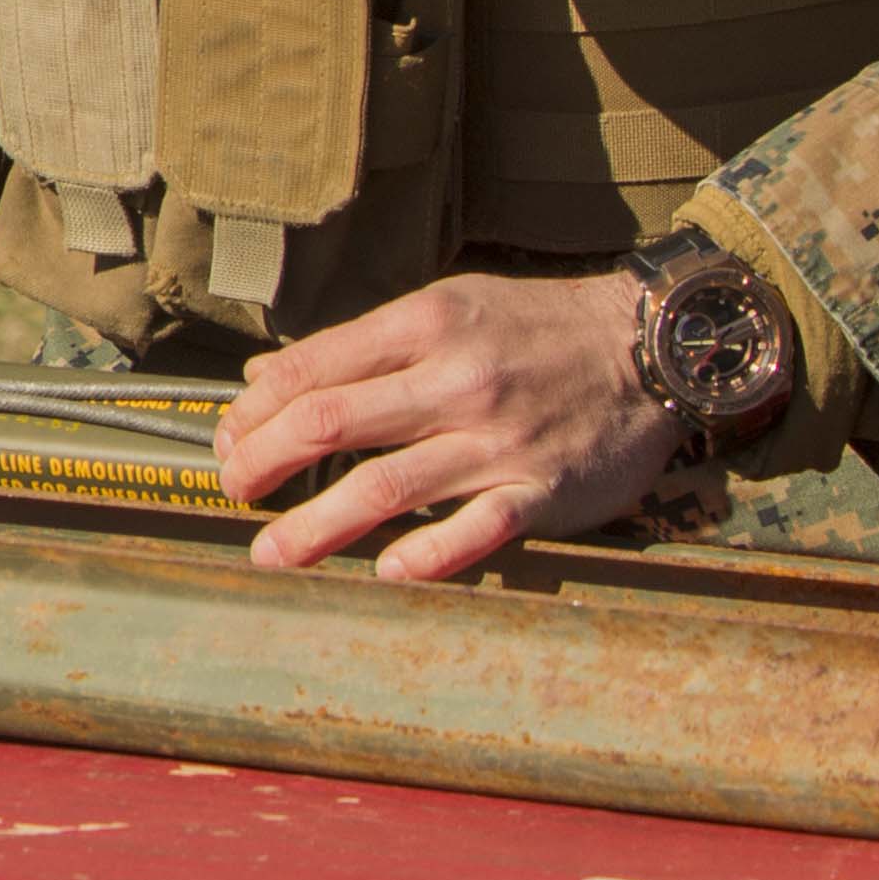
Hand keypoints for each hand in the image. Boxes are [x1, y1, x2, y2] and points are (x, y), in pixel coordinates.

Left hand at [212, 270, 681, 581]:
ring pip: (387, 486)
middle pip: (331, 423)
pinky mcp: (543, 491)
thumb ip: (359, 345)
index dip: (254, 411)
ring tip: (271, 553)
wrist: (651, 346)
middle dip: (264, 462)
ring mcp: (499, 441)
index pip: (312, 370)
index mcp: (424, 326)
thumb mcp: (447, 306)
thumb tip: (267, 378)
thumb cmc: (536, 327)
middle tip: (231, 491)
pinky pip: (478, 529)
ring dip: (318, 525)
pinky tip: (388, 573)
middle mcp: (455, 381)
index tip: (227, 441)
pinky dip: (430, 554)